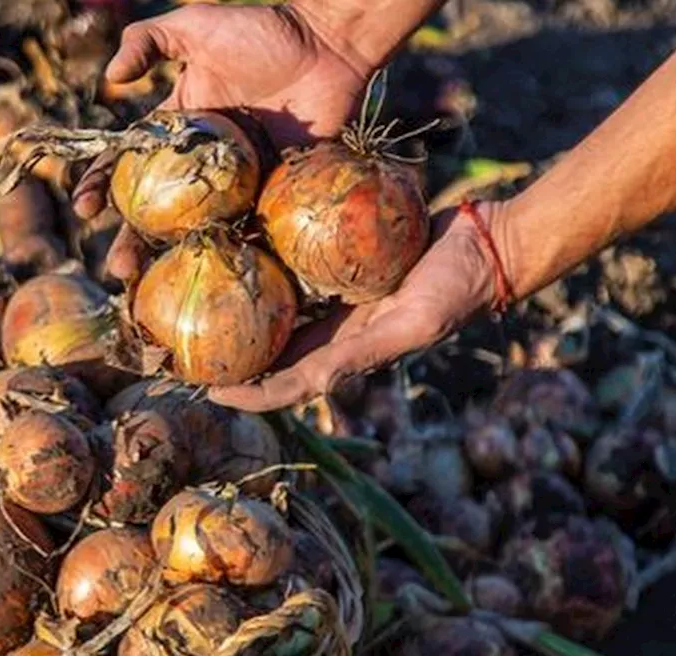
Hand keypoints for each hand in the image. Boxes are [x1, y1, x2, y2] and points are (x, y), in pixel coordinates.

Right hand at [71, 1, 373, 281]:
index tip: (85, 209)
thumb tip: (109, 79)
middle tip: (117, 268)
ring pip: (198, 229)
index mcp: (178, 128)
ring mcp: (238, 183)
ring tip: (154, 284)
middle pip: (158, 210)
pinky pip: (250, 230)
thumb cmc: (262, 32)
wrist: (328, 46)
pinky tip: (215, 280)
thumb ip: (147, 40)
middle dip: (133, 240)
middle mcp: (202, 162)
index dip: (102, 185)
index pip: (129, 164)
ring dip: (174, 259)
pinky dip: (232, 256)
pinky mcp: (273, 194)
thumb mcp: (195, 26)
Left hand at [207, 201, 510, 411]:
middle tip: (185, 351)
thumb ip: (361, 355)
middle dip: (233, 357)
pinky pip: (299, 272)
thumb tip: (312, 384)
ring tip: (200, 306)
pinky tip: (241, 255)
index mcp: (350, 355)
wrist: (490, 243)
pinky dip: (270, 273)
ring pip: (281, 315)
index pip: (287, 384)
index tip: (206, 390)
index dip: (247, 392)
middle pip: (275, 353)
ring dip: (245, 316)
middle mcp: (339, 333)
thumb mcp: (409, 325)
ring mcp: (341, 302)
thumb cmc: (455, 288)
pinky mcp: (345, 267)